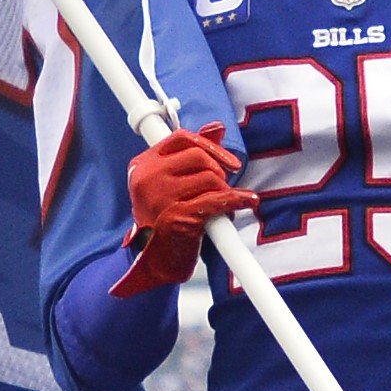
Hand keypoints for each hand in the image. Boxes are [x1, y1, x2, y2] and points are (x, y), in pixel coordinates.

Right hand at [110, 125, 253, 297]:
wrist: (153, 262)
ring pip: (210, 178)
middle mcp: (148, 178)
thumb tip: (217, 127)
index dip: (210, 144)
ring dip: (224, 191)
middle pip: (198, 156)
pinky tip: (247, 201)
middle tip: (223, 188)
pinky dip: (237, 200)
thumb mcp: (172, 183)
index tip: (228, 161)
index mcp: (143, 165)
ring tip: (222, 206)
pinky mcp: (176, 217)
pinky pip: (216, 200)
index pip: (181, 138)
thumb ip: (192, 153)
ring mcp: (160, 198)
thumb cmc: (164, 220)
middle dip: (219, 171)